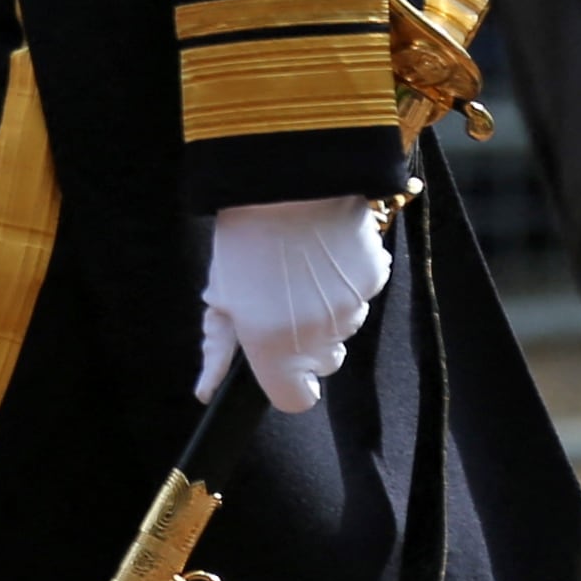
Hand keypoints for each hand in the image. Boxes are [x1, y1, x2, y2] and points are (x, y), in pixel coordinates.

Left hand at [196, 196, 392, 413]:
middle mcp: (318, 339)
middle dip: (308, 343)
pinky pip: (363, 293)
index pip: (297, 399)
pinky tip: (327, 251)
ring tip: (304, 267)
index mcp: (275, 350)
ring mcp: (351, 309)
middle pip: (323, 363)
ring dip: (328, 309)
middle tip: (286, 299)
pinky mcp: (374, 279)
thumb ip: (217, 349)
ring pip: (344, 327)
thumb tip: (205, 392)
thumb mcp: (220, 295)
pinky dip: (349, 280)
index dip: (287, 381)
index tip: (278, 357)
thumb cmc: (244, 239)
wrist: (287, 181)